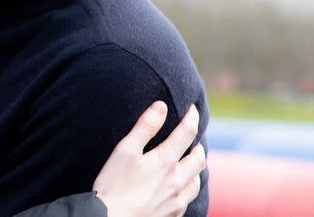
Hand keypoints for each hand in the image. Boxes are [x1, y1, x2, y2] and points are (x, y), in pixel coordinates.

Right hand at [93, 102, 204, 216]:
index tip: (192, 108)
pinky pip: (188, 199)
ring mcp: (176, 200)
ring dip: (197, 167)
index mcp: (166, 161)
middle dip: (198, 144)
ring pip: (197, 180)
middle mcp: (177, 181)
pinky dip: (189, 187)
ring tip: (190, 160)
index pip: (187, 133)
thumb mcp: (125, 150)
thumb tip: (161, 106)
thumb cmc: (114, 184)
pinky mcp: (172, 214)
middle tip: (192, 137)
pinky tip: (179, 187)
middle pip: (198, 158)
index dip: (191, 117)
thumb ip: (144, 127)